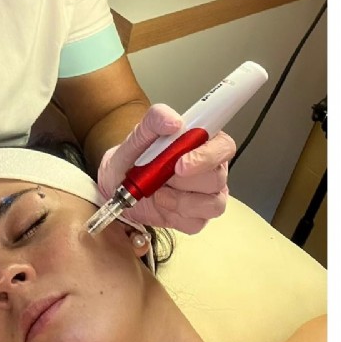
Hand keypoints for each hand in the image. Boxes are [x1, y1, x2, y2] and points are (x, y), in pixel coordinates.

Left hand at [98, 103, 235, 233]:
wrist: (116, 185)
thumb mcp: (138, 134)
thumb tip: (175, 121)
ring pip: (213, 203)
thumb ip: (155, 119)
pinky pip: (197, 222)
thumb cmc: (133, 157)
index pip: (224, 146)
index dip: (209, 155)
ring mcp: (208, 195)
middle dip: (186, 180)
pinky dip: (175, 214)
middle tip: (163, 176)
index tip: (181, 163)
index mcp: (202, 143)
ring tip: (158, 190)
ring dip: (180, 200)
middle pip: (218, 177)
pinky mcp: (198, 217)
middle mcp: (211, 168)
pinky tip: (162, 202)